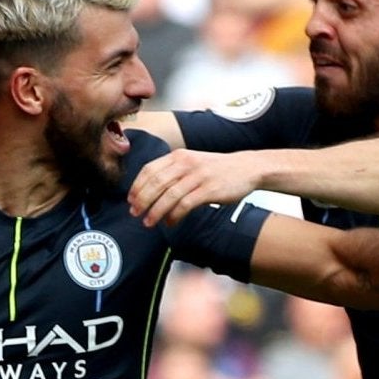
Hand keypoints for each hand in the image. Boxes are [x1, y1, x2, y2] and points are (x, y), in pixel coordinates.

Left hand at [128, 149, 264, 227]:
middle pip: (156, 183)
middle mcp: (186, 163)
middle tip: (135, 213)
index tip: (130, 199)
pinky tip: (171, 223)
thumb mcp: (192, 163)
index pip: (150, 169)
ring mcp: (198, 176)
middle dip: (142, 200)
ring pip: (169, 195)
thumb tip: (152, 192)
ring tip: (149, 222)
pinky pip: (185, 204)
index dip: (137, 186)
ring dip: (156, 211)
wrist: (247, 168)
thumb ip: (173, 172)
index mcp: (178, 156)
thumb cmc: (217, 169)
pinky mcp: (209, 189)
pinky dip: (175, 215)